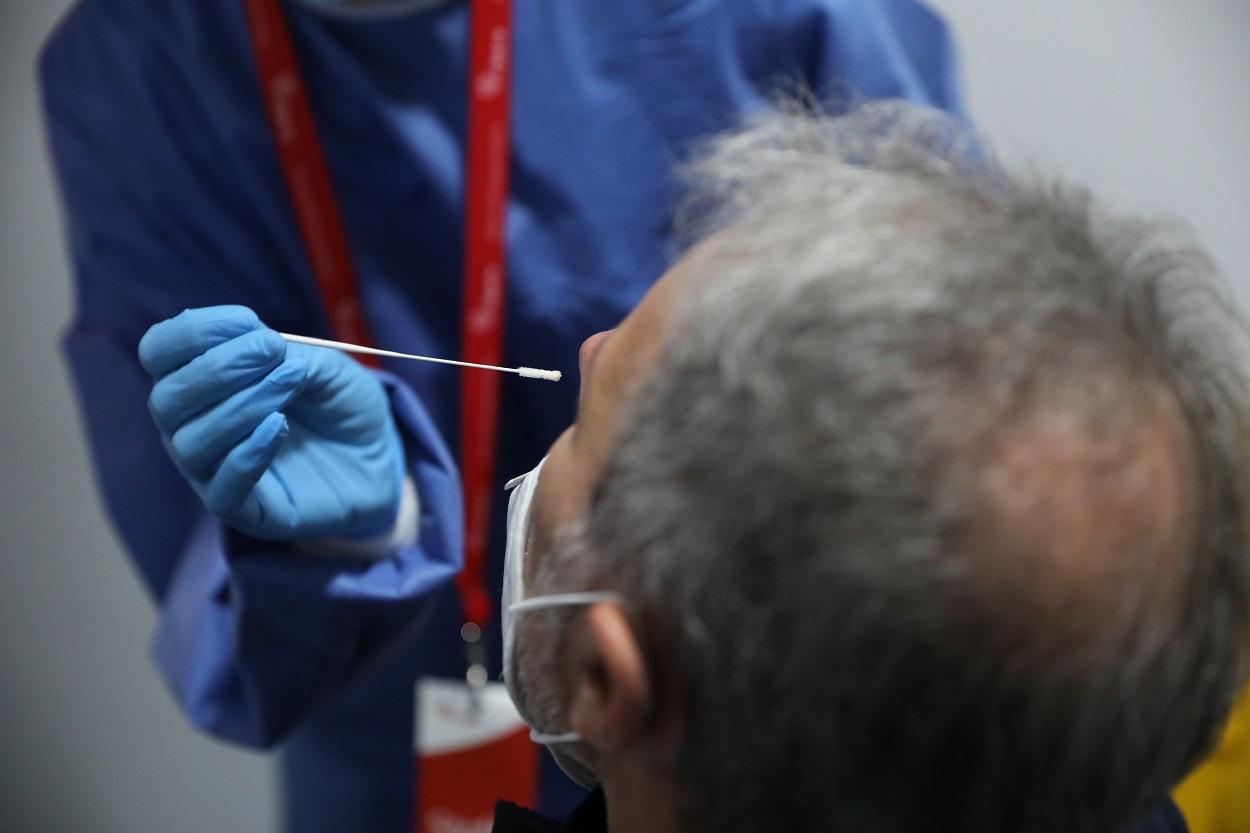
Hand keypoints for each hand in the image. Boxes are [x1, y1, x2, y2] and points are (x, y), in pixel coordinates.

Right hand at [139, 306, 402, 539]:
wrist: (379, 457)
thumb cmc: (341, 404)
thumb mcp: (325, 365)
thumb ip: (287, 354)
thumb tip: (258, 345)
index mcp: (200, 382)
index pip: (159, 352)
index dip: (193, 332)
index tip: (248, 321)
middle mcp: (193, 426)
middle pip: (168, 398)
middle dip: (220, 368)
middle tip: (274, 352)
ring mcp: (214, 473)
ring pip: (190, 444)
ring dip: (240, 406)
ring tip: (290, 384)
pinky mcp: (246, 511)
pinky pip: (222, 491)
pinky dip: (246, 456)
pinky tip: (279, 427)